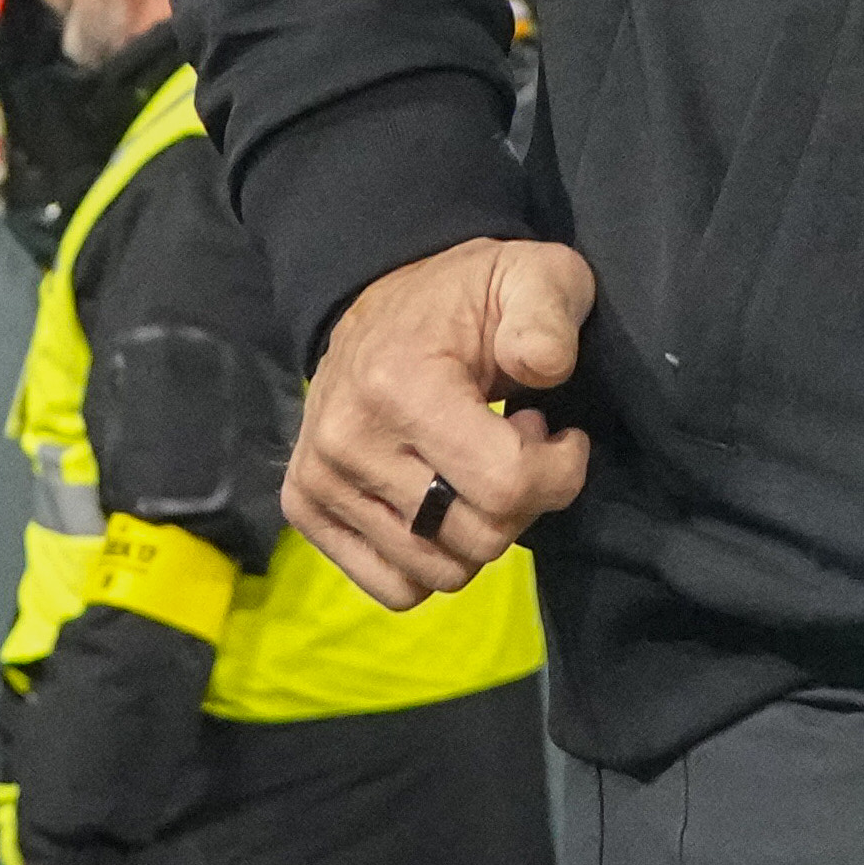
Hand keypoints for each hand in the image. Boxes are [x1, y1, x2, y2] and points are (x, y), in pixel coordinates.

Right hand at [287, 236, 597, 601]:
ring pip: (441, 572)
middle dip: (522, 500)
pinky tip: (439, 499)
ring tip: (474, 466)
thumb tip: (543, 370)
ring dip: (478, 531)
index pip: (506, 486)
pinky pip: (395, 588)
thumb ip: (548, 316)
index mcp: (401, 387)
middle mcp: (348, 443)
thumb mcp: (532, 277)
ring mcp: (320, 482)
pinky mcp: (305, 508)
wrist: (380, 303)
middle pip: (478, 538)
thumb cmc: (468, 297)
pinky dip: (433, 558)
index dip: (558, 470)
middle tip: (513, 444)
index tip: (551, 430)